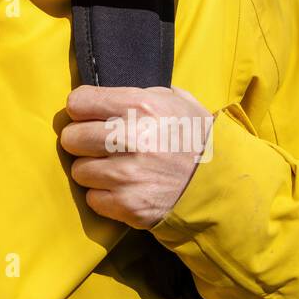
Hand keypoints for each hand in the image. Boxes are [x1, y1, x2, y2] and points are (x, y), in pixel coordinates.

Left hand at [60, 85, 214, 228]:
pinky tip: (123, 190)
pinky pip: (93, 199)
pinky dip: (104, 197)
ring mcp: (129, 174)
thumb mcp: (178, 101)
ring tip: (115, 169)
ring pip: (79, 171)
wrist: (227, 184)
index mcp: (141, 106)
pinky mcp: (130, 205)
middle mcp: (131, 138)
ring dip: (93, 171)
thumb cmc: (198, 138)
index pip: (78, 102)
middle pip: (72, 138)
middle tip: (99, 146)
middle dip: (82, 142)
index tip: (88, 117)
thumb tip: (106, 95)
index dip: (81, 110)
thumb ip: (141, 92)